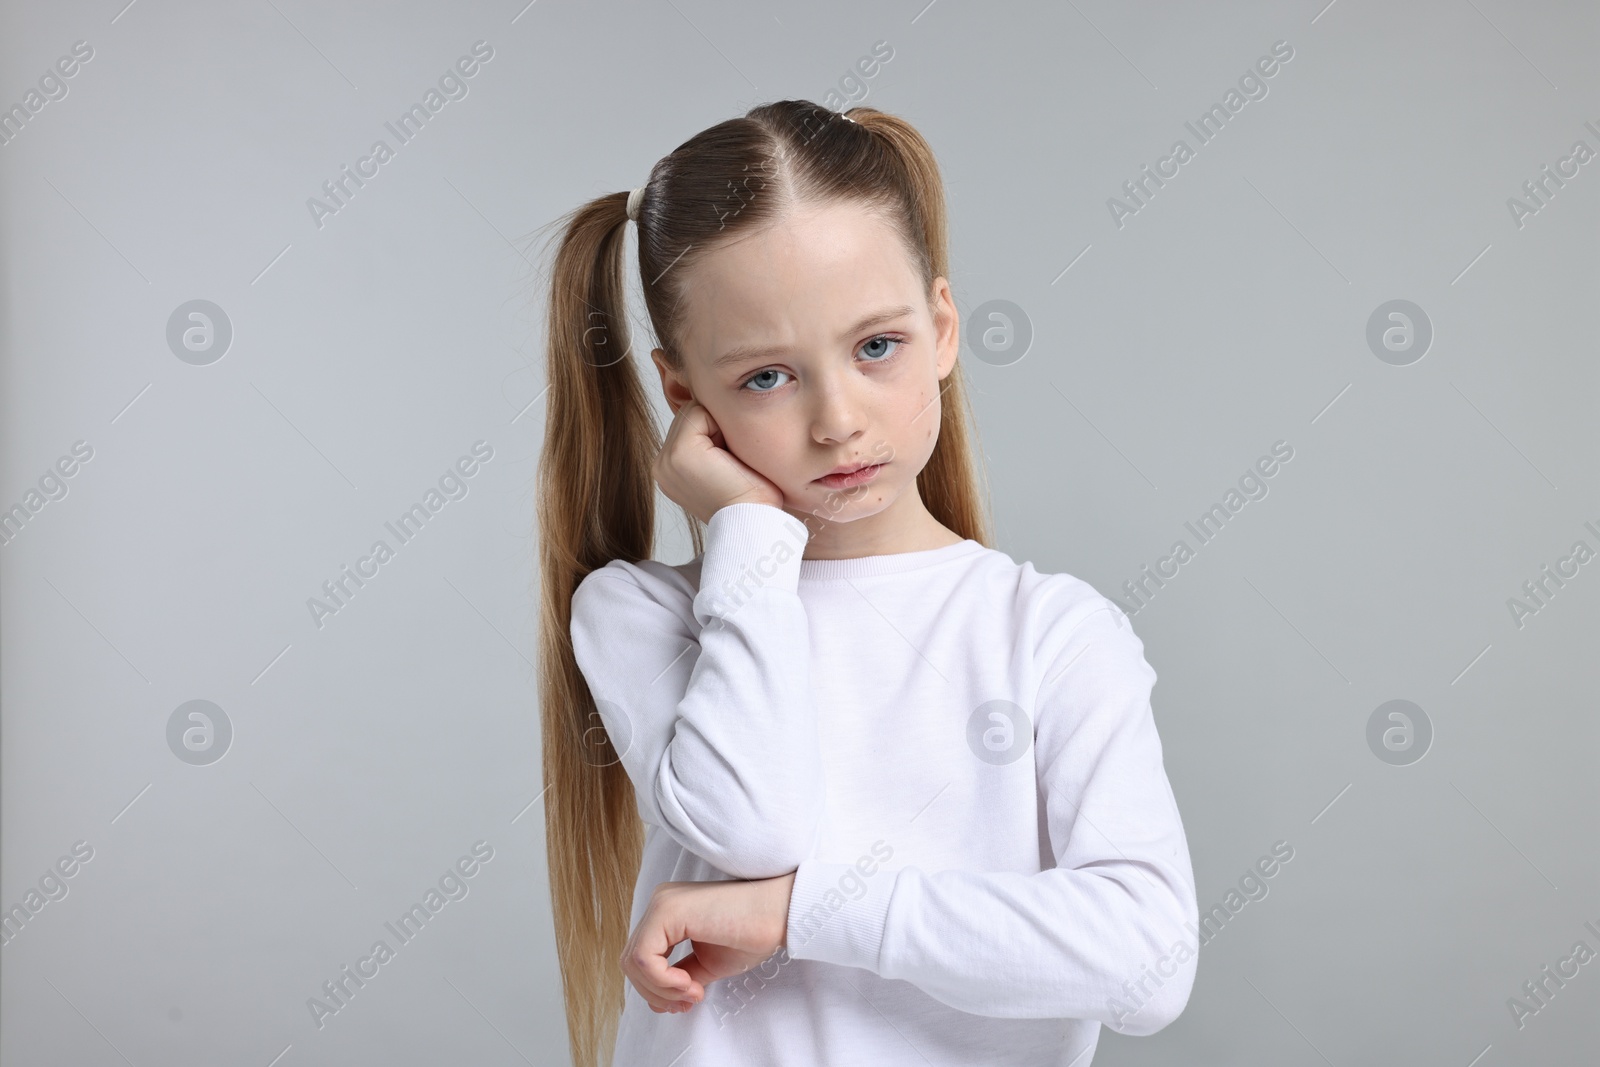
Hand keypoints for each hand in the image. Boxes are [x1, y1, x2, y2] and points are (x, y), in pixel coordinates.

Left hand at [620, 872, 795, 1013]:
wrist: (779, 913)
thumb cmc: (752, 933)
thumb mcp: (707, 962)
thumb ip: (680, 977)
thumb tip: (659, 1000)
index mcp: (667, 913)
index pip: (641, 958)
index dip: (657, 988)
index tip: (688, 1000)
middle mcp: (660, 903)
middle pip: (631, 962)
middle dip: (657, 992)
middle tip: (688, 1001)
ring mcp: (661, 904)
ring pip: (633, 961)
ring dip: (661, 989)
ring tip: (693, 991)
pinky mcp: (666, 911)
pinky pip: (644, 958)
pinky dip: (662, 980)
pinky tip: (689, 983)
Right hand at [653, 398, 784, 525]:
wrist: (755, 523)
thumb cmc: (752, 498)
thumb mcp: (723, 463)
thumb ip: (710, 438)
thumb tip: (715, 404)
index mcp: (669, 468)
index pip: (689, 422)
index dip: (717, 431)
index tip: (731, 462)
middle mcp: (661, 464)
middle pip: (689, 413)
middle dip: (716, 426)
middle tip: (732, 461)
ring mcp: (666, 460)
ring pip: (694, 410)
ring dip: (719, 426)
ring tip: (730, 459)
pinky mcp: (679, 453)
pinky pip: (700, 412)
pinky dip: (721, 426)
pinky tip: (729, 456)